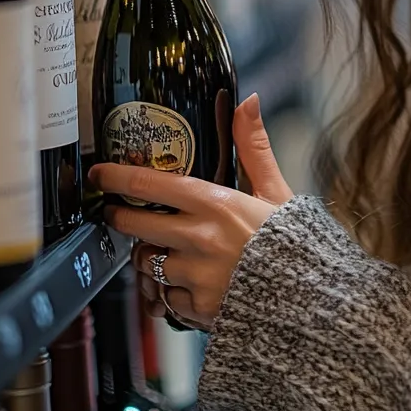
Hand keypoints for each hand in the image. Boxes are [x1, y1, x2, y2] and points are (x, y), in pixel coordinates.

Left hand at [88, 93, 293, 328]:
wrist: (309, 297)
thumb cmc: (293, 242)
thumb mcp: (275, 190)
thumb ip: (254, 147)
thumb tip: (248, 102)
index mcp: (216, 204)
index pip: (151, 185)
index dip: (118, 176)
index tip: (101, 173)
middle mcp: (200, 239)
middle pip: (136, 226)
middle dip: (122, 218)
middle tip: (119, 213)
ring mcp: (195, 276)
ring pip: (147, 264)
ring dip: (151, 258)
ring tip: (172, 254)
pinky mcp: (196, 307)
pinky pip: (165, 298)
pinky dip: (171, 291)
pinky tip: (193, 283)